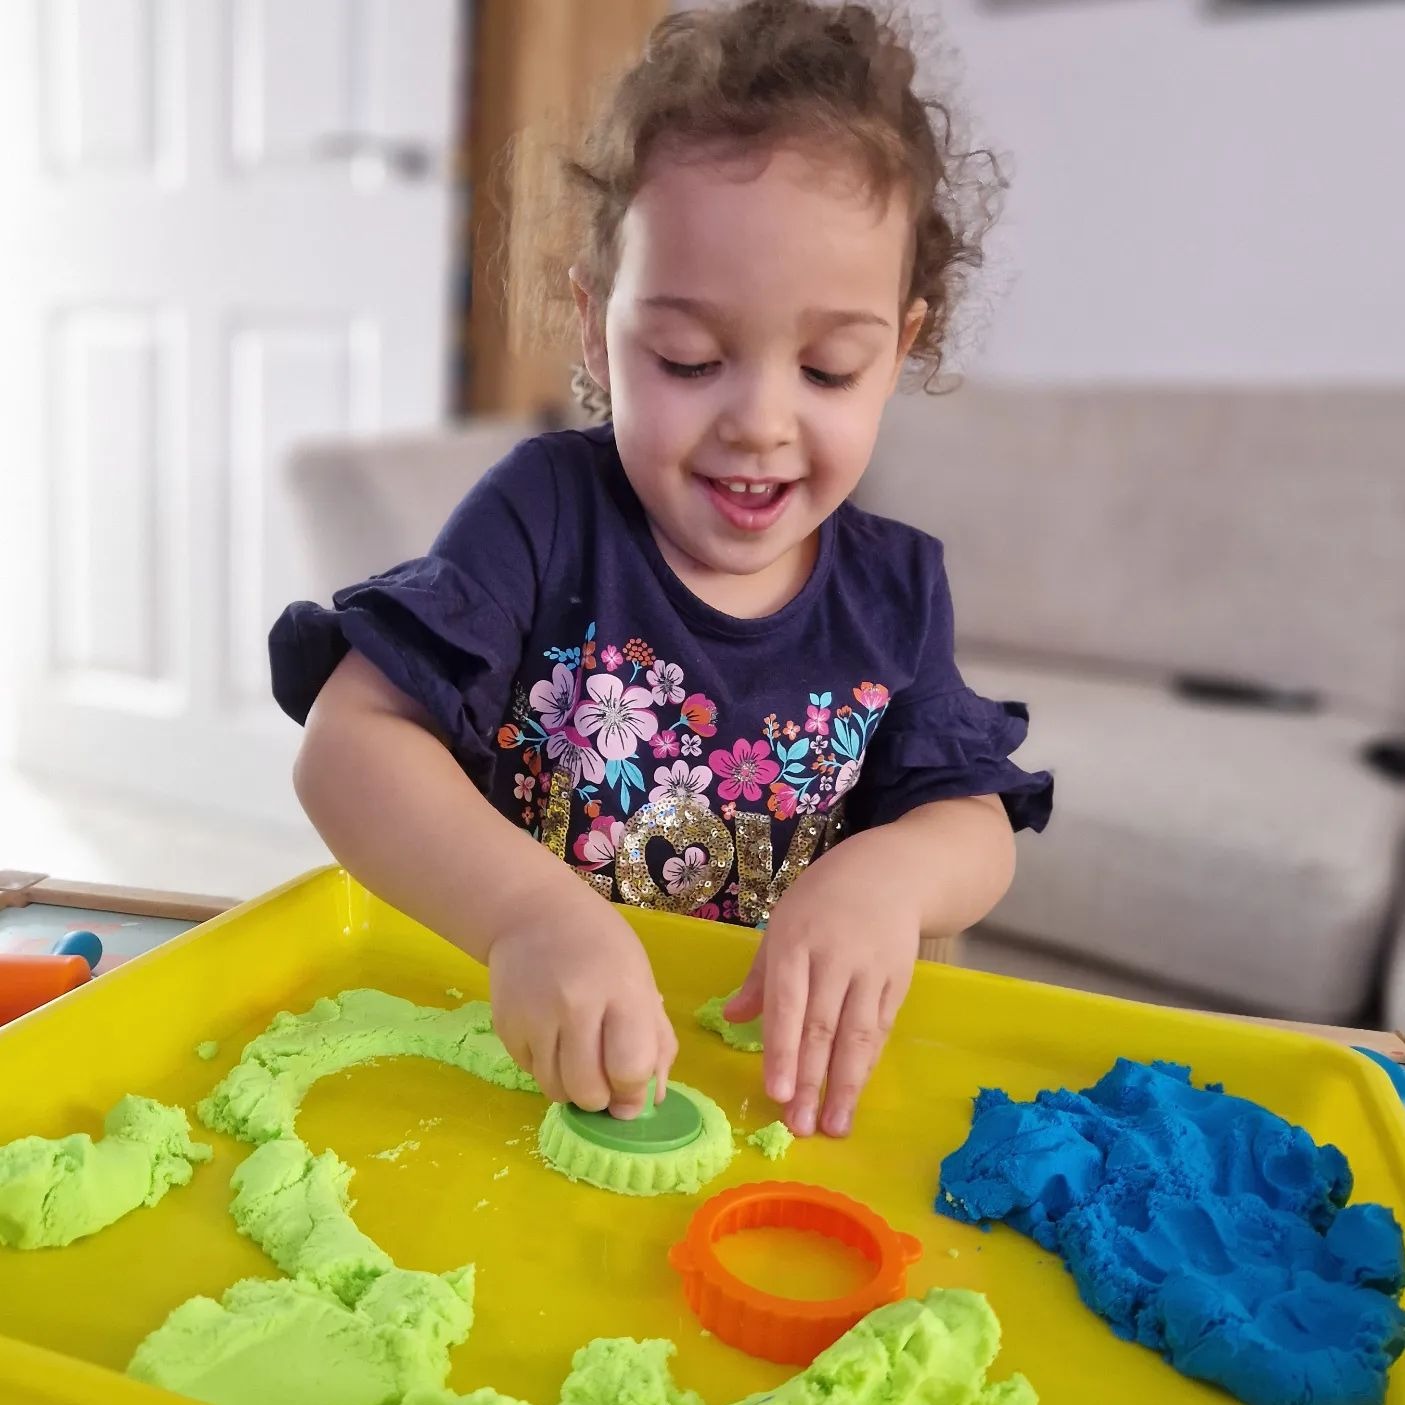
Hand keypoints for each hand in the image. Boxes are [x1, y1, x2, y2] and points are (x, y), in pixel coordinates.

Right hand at [488, 891, 676, 1118]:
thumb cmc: (601, 948)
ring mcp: (534, 1016)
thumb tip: (653, 1099)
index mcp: (621, 991)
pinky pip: (530, 1072)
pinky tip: (552, 1039)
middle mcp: (575, 1004)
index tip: (631, 1087)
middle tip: (603, 1079)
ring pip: (554, 1090)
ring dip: (571, 1088)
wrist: (533, 914)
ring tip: (577, 1059)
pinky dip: (545, 1068)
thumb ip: (655, 1040)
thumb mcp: (641, 981)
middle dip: (601, 1099)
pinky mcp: (505, 1026)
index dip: (633, 1092)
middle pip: (588, 1090)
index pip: (629, 1068)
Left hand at [725, 840, 918, 1137]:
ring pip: (857, 1035)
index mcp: (796, 942)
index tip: (776, 1093)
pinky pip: (881, 1030)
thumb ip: (760, 978)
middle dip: (811, 1080)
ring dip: (844, 1085)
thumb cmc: (821, 903)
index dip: (782, 1050)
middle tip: (799, 1126)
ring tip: (833, 1126)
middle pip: (822, 1027)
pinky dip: (867, 1064)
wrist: (889, 874)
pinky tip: (855, 1093)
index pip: (787, 1004)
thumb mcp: (781, 927)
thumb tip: (730, 1019)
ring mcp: (871, 971)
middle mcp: (835, 958)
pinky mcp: (899, 981)